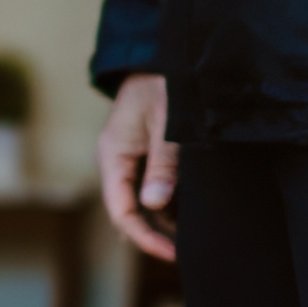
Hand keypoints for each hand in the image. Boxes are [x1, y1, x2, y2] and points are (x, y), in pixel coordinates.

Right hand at [99, 74, 181, 263]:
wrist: (163, 53)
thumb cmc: (164, 83)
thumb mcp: (167, 122)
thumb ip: (162, 163)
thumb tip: (154, 204)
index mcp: (113, 155)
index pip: (121, 211)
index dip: (145, 238)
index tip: (173, 253)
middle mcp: (118, 161)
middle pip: (131, 212)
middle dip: (156, 234)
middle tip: (189, 252)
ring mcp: (132, 159)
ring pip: (144, 203)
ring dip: (165, 221)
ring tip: (195, 236)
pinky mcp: (147, 155)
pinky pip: (154, 188)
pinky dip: (171, 204)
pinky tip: (193, 213)